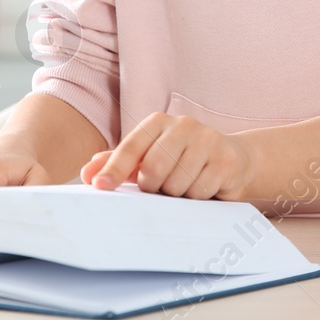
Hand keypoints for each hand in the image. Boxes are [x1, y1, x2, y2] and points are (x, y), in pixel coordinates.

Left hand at [81, 113, 257, 199]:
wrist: (232, 160)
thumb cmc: (182, 160)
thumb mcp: (149, 157)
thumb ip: (119, 163)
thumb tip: (88, 173)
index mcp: (158, 122)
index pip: (131, 147)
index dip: (113, 169)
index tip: (100, 187)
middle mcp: (183, 125)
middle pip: (153, 169)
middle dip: (153, 187)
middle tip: (161, 187)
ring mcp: (207, 139)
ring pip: (177, 184)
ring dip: (177, 193)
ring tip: (185, 183)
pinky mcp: (226, 159)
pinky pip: (200, 190)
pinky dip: (197, 196)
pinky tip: (203, 184)